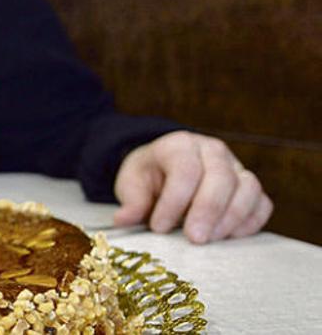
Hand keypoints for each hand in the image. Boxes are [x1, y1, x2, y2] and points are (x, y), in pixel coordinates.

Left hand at [113, 130, 271, 243]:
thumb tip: (123, 220)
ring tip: (211, 240)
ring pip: (248, 188)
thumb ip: (132, 201)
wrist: (165, 170)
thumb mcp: (132, 184)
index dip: (174, 201)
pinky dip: (250, 222)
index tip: (159, 227)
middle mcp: (212, 151)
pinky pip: (262, 203)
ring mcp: (236, 168)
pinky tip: (230, 238)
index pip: (185, 170)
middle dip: (207, 211)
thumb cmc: (149, 178)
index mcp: (180, 145)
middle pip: (221, 177)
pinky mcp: (249, 188)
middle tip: (194, 239)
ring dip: (231, 218)